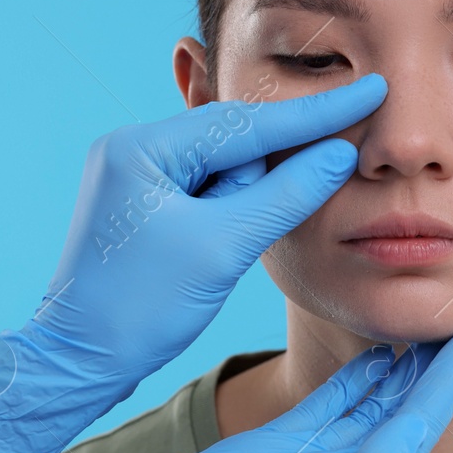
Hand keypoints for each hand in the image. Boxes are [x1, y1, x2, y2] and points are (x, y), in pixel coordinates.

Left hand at [0, 73, 387, 452]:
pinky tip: (242, 232)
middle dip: (277, 169)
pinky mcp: (147, 205)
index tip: (374, 88)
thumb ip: (286, 194)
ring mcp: (139, 176)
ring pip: (227, 170)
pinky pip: (210, 192)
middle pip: (237, 142)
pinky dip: (236, 209)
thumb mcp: (223, 248)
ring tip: (226, 250)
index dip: (318, 113)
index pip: (249, 123)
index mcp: (143, 147)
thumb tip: (340, 155)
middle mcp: (136, 148)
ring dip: (251, 199)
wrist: (78, 363)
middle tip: (334, 172)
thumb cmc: (140, 308)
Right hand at [0, 321, 452, 452]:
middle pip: (409, 410)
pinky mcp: (283, 447)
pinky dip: (360, 378)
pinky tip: (381, 351)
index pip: (421, 425)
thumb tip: (408, 446)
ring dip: (406, 365)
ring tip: (436, 318)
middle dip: (441, 366)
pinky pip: (335, 404)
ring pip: (375, 402)